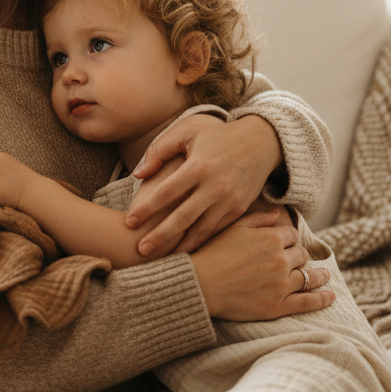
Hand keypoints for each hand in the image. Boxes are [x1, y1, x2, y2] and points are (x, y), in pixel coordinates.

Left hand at [127, 114, 282, 255]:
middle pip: (182, 217)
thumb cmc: (217, 136)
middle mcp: (215, 186)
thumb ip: (159, 151)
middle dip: (160, 236)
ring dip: (180, 246)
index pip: (166, 192)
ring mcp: (229, 200)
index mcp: (199, 166)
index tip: (129, 222)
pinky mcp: (239, 209)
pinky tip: (186, 251)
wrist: (261, 142)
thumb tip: (138, 175)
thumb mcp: (187, 132)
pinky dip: (201, 242)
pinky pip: (216, 230)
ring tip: (162, 259)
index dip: (146, 209)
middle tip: (140, 250)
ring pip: (201, 230)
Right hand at [189, 209, 333, 320]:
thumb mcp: (234, 227)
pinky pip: (307, 302)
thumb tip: (278, 213)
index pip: (291, 235)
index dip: (288, 240)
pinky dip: (322, 299)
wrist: (199, 285)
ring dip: (318, 275)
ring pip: (309, 277)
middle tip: (299, 260)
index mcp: (271, 238)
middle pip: (301, 255)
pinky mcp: (278, 306)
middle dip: (300, 256)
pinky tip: (331, 296)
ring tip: (324, 276)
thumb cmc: (212, 254)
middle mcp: (280, 260)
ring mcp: (281, 284)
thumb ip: (259, 218)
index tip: (286, 244)